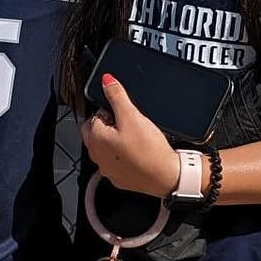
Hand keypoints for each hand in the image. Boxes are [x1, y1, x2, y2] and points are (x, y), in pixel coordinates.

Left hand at [79, 74, 180, 197]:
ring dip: (114, 142)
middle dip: (108, 127)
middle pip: (96, 134)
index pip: (94, 116)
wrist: (167, 176)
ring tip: (135, 140)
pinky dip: (123, 157)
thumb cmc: (149, 150)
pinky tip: (138, 154)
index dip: (109, 112)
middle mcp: (96, 156)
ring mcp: (107, 169)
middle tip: (128, 126)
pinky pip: (116, 163)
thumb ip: (117, 96)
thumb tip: (107, 81)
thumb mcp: (133, 116)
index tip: (123, 114)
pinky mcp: (119, 179)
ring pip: (105, 149)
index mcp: (95, 139)